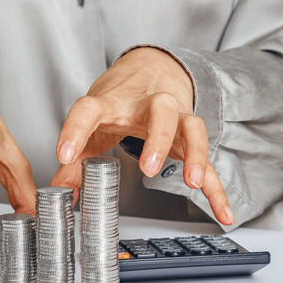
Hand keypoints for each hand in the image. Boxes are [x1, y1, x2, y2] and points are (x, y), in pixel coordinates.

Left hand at [50, 47, 233, 224]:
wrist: (151, 68)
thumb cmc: (118, 99)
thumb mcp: (92, 123)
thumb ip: (74, 158)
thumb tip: (59, 190)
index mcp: (111, 103)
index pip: (88, 110)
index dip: (74, 131)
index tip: (64, 155)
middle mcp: (146, 105)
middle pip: (160, 111)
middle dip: (158, 139)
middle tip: (148, 168)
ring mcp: (174, 118)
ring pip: (192, 127)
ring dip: (195, 154)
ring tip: (191, 182)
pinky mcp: (190, 138)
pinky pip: (208, 163)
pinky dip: (217, 189)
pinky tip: (223, 213)